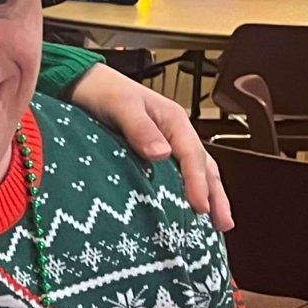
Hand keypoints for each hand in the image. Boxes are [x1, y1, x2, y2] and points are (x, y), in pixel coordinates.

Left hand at [72, 64, 231, 230]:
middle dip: (216, 195)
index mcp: (174, 121)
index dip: (198, 183)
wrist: (84, 83)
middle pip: (204, 167)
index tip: (201, 208)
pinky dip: (187, 192)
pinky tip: (187, 210)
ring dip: (209, 196)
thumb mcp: (120, 106)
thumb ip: (140, 129)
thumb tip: (162, 154)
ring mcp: (166, 143)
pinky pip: (177, 174)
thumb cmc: (103, 91)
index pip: (193, 156)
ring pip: (195, 171)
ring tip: (217, 224)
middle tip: (224, 224)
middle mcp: (175, 133)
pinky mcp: (153, 152)